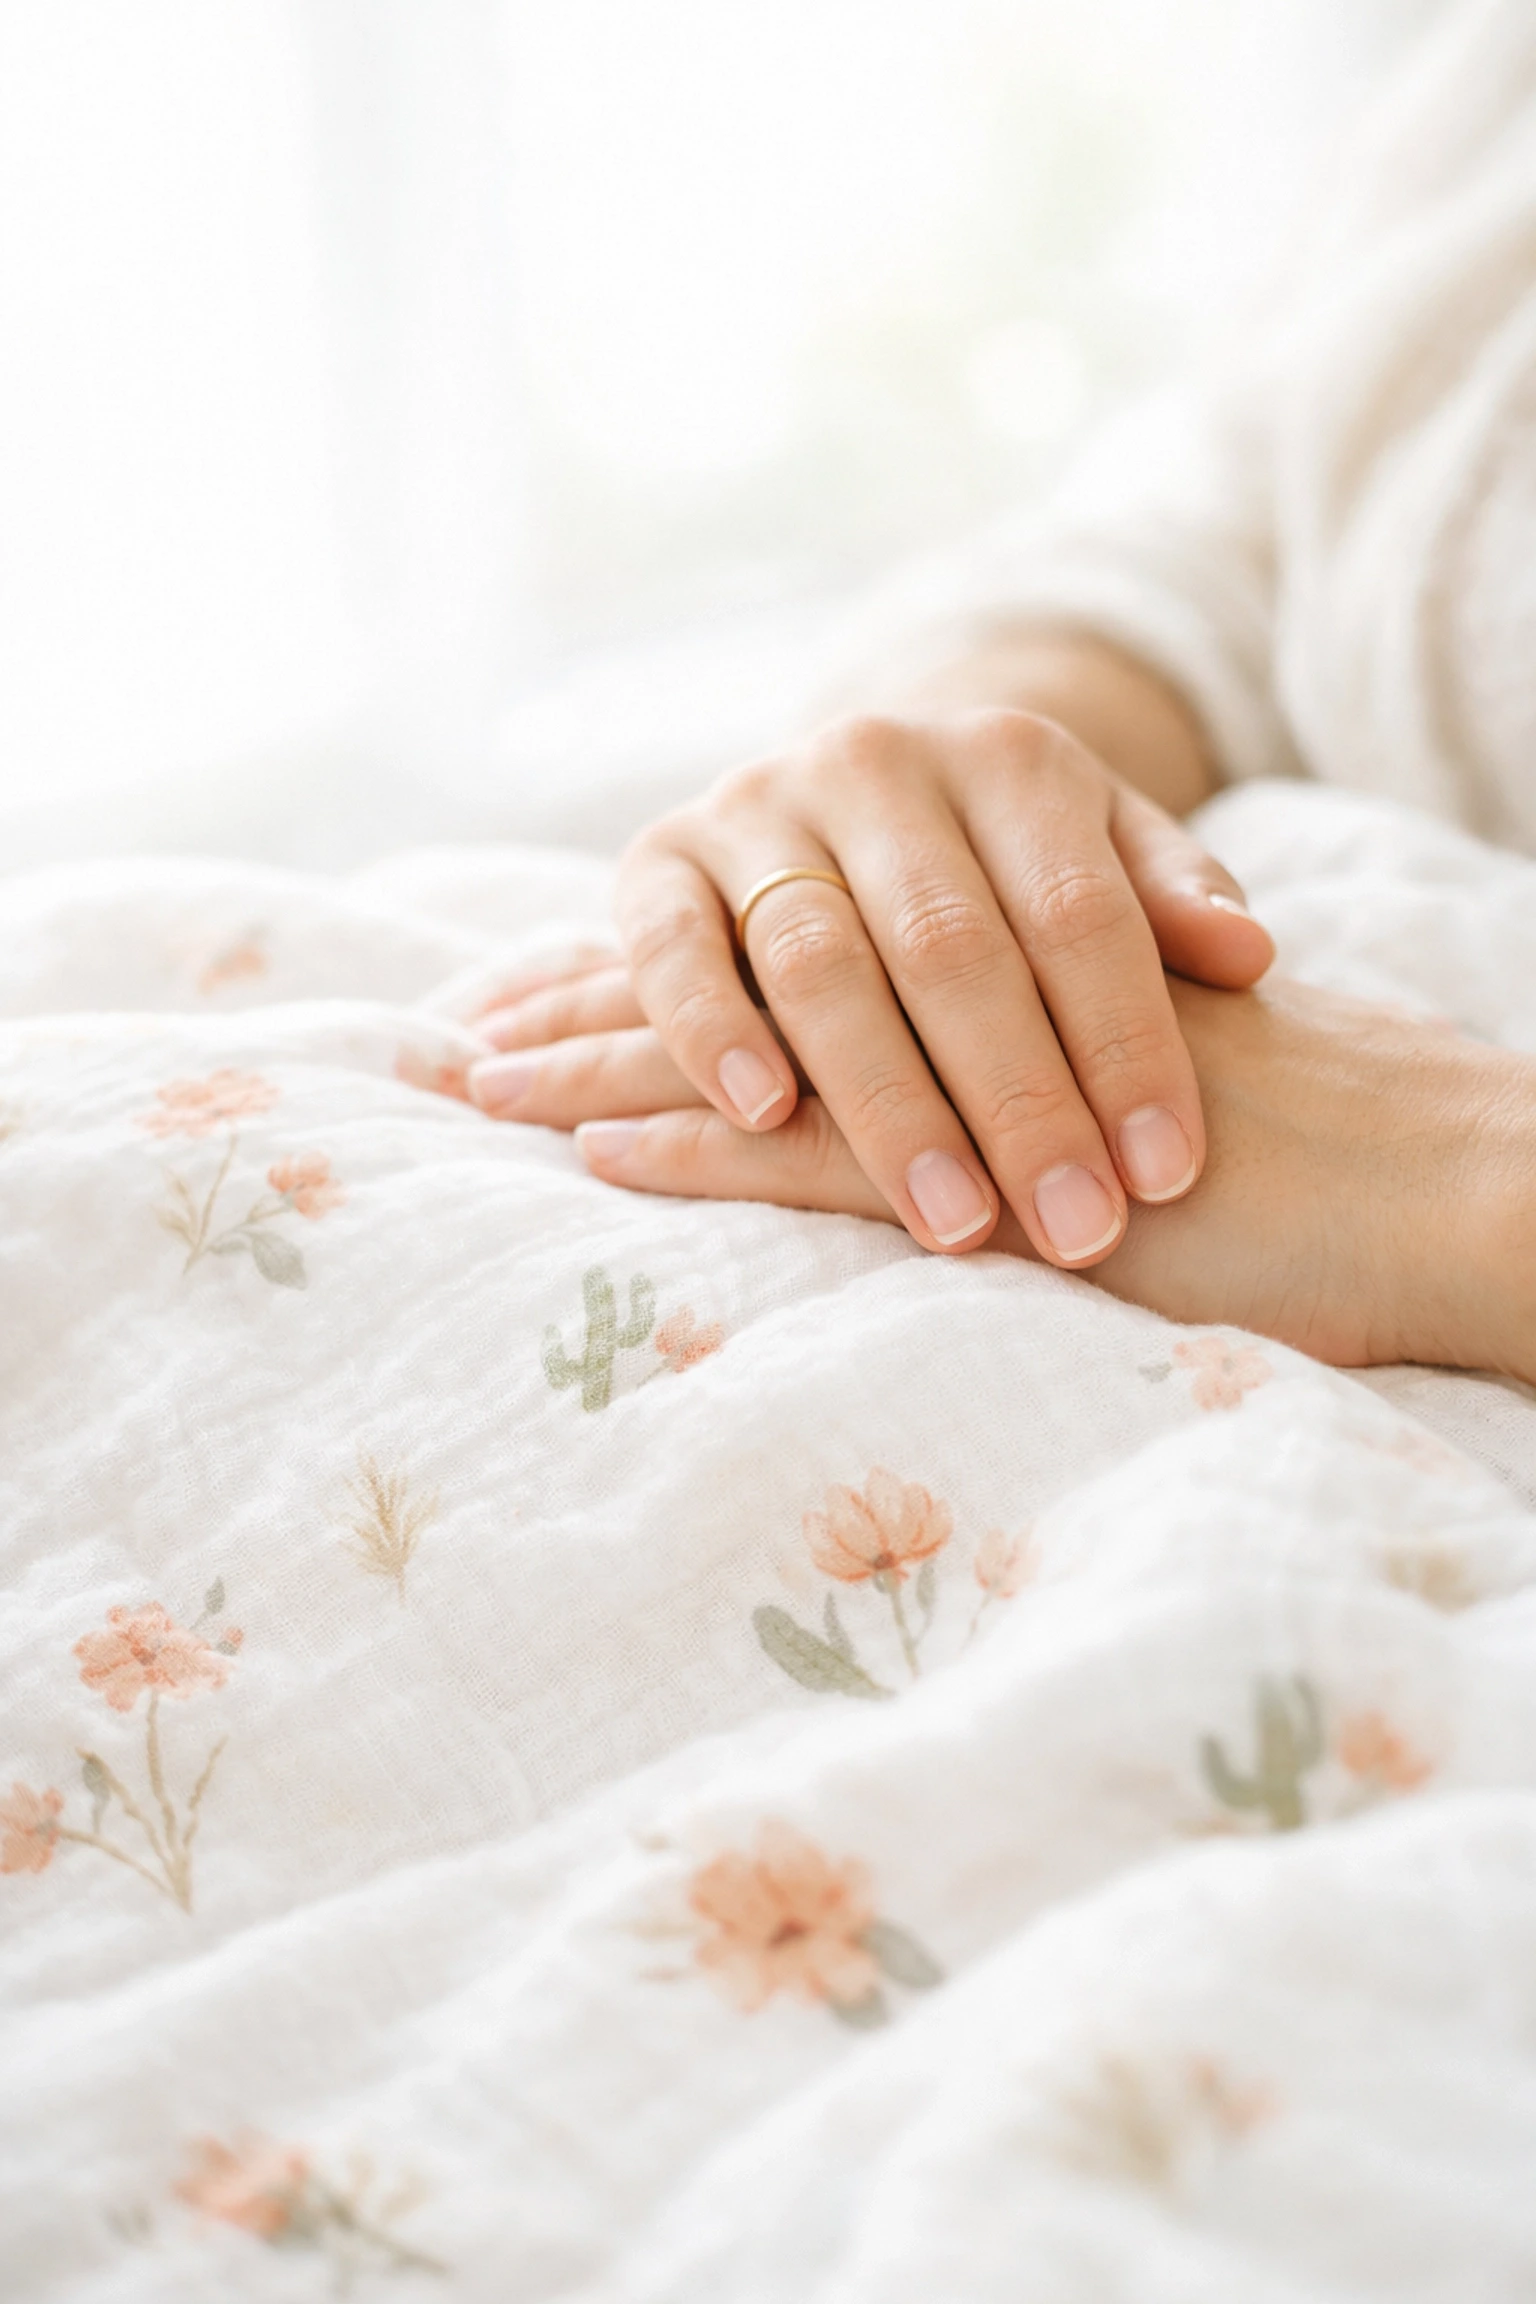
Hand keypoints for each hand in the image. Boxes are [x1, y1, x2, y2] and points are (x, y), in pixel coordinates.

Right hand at [467, 711, 1272, 1267]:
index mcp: (1008, 756)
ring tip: (952, 1221)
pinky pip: (671, 948)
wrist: (851, 790)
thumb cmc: (1003, 864)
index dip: (1125, 1042)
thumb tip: (1247, 955)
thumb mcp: (1102, 855)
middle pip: (953, 944)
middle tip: (1075, 1228)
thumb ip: (1170, 899)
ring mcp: (758, 805)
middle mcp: (877, 762)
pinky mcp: (656, 860)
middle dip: (1019, 1101)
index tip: (1164, 1171)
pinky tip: (766, 1119)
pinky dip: (712, 1031)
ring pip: (820, 960)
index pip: (1078, 908)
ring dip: (887, 1102)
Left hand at [488, 975, 1535, 1381]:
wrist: (1441, 1189)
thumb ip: (1023, 1086)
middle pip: (753, 985)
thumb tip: (930, 1125)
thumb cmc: (1314, 1178)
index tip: (560, 1006)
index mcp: (990, 966)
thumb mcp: (1136, 1103)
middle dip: (601, 1015)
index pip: (804, 962)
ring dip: (608, 1072)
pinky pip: (820, 1144)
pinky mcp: (1003, 1161)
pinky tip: (600, 1154)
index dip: (678, 983)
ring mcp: (985, 1068)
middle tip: (469, 1044)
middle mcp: (978, 985)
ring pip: (762, 1049)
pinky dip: (703, 1144)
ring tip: (479, 1091)